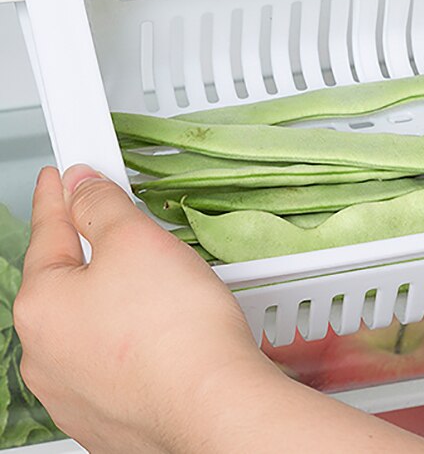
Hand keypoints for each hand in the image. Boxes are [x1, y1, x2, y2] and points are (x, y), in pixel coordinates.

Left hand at [15, 166, 423, 453]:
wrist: (211, 406)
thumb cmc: (174, 330)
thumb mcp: (136, 239)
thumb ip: (102, 206)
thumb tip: (81, 187)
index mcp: (41, 307)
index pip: (47, 231)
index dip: (59, 195)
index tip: (63, 177)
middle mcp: (44, 355)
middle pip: (69, 282)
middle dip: (97, 254)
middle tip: (131, 232)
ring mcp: (74, 392)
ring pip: (93, 326)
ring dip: (119, 303)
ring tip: (167, 292)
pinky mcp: (110, 417)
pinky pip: (116, 364)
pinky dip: (136, 343)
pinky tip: (168, 334)